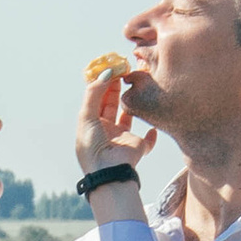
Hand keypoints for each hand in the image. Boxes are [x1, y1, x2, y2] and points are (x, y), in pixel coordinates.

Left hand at [73, 62, 158, 187]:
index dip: (103, 84)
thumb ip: (95, 93)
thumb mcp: (87, 116)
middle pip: (112, 104)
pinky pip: (147, 140)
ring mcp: (122, 139)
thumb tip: (106, 73)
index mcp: (92, 124)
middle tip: (123, 70)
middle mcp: (106, 130)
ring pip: (129, 116)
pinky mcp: (137, 147)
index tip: (110, 69)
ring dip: (132, 102)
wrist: (108, 172)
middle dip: (116, 88)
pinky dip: (152, 134)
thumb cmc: (92, 146)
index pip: (97, 100)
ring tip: (137, 84)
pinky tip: (153, 125)